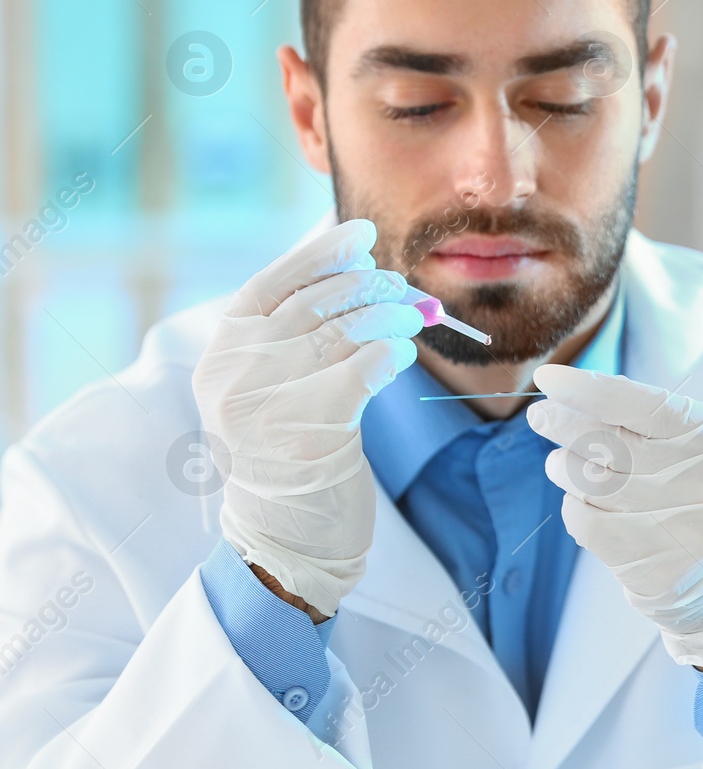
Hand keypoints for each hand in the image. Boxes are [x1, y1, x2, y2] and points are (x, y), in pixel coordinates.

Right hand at [192, 219, 423, 618]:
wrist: (289, 534)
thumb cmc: (292, 451)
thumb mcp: (274, 384)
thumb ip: (297, 330)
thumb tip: (361, 264)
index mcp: (222, 352)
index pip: (272, 283)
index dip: (320, 254)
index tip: (362, 233)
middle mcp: (236, 371)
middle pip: (317, 302)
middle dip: (370, 285)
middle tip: (402, 290)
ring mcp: (268, 400)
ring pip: (346, 329)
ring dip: (392, 315)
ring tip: (414, 318)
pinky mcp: (311, 428)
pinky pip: (366, 365)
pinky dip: (392, 352)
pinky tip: (402, 355)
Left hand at [529, 365, 702, 668]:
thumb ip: (654, 419)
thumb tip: (581, 394)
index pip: (644, 405)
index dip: (589, 389)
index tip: (550, 378)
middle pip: (612, 444)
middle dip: (564, 423)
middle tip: (540, 415)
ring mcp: (684, 533)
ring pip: (594, 484)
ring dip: (565, 467)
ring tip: (560, 462)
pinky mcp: (657, 572)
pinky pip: (590, 526)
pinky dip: (574, 507)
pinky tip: (579, 502)